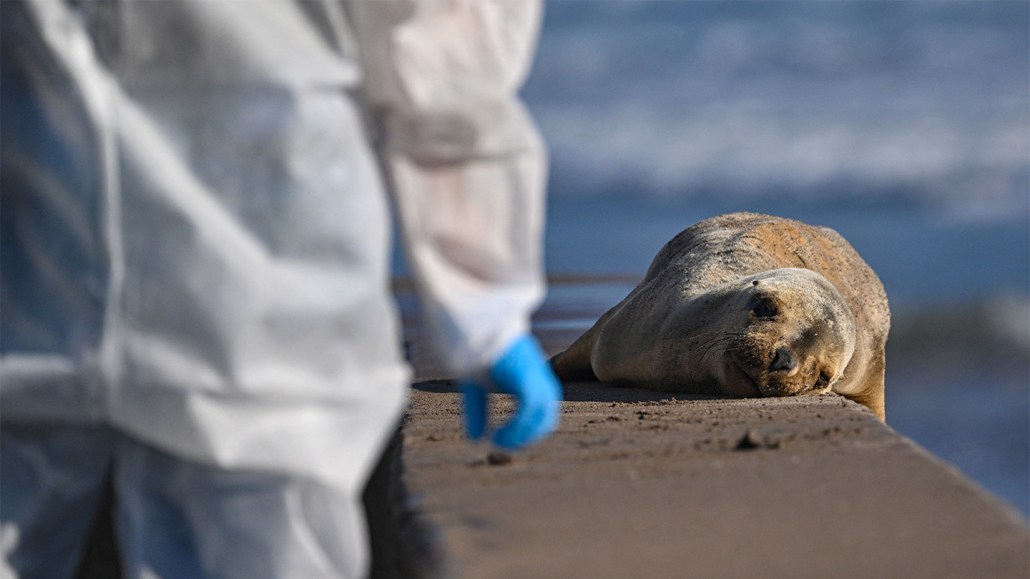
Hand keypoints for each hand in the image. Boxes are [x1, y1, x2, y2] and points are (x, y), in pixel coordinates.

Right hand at [459, 334, 561, 448]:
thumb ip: (479, 410)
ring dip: (522, 435)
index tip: (504, 441)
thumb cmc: (470, 348)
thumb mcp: (475, 385)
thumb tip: (476, 439)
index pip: (542, 410)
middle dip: (528, 435)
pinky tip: (496, 436)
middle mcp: (537, 374)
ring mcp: (533, 372)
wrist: (468, 321)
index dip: (526, 430)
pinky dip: (516, 428)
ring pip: (543, 414)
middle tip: (503, 445)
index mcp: (531, 374)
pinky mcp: (523, 372)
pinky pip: (529, 409)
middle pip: (547, 414)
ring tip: (499, 443)